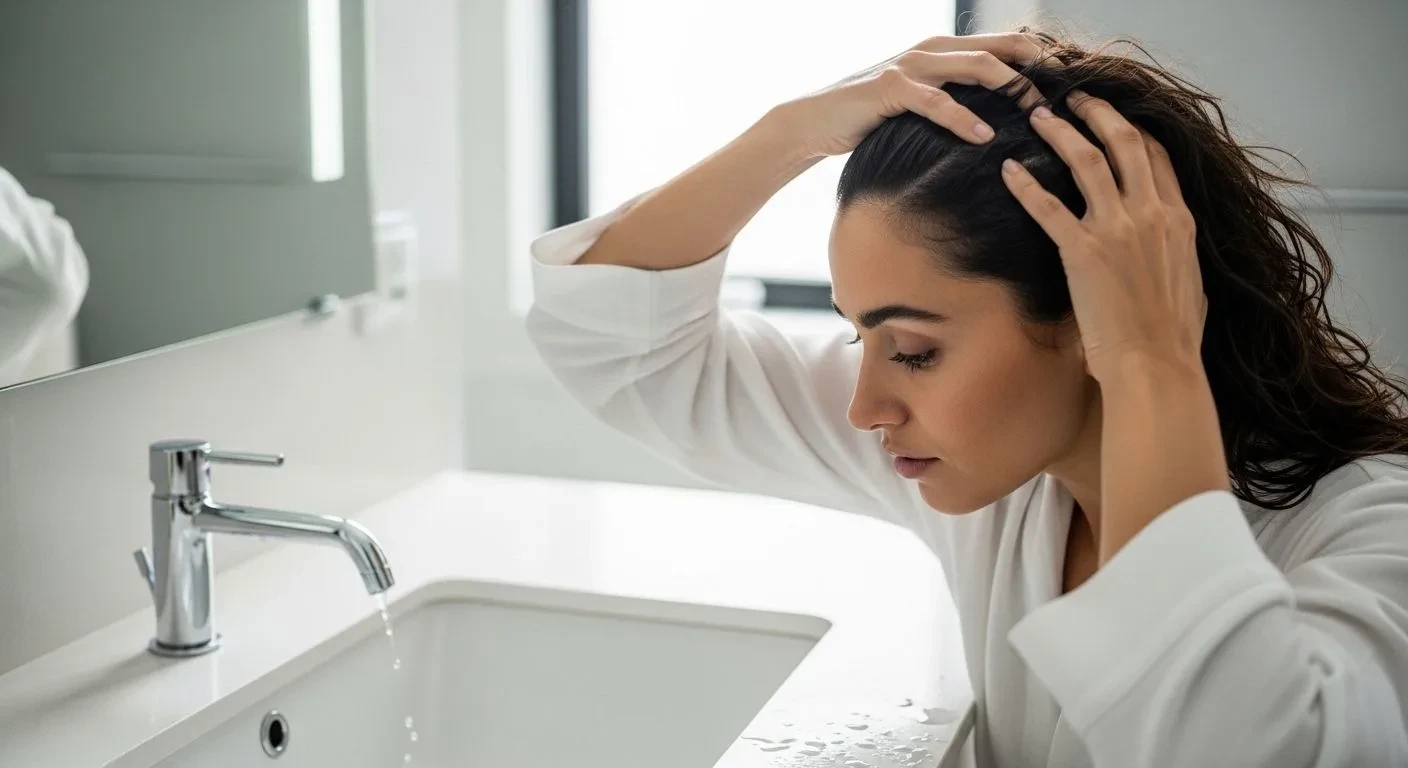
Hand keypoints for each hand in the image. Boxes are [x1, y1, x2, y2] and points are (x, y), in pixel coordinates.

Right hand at [777, 33, 1051, 158]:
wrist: (815, 120)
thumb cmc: (872, 117)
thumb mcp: (920, 104)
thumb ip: (954, 101)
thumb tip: (1000, 124)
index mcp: (942, 50)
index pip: (1002, 44)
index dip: (1038, 59)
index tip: (1068, 84)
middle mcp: (931, 49)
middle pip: (998, 48)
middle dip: (1035, 69)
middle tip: (1064, 96)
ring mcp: (911, 65)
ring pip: (974, 66)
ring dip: (1010, 86)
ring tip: (1036, 111)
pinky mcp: (891, 88)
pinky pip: (935, 101)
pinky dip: (961, 118)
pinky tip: (983, 137)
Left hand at [1000, 92, 1206, 383]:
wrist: (1157, 365)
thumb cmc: (1173, 339)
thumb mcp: (1191, 285)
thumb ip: (1178, 258)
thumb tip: (1172, 256)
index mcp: (1179, 220)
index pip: (1156, 157)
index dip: (1132, 129)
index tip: (1113, 117)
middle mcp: (1151, 214)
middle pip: (1124, 143)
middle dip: (1097, 113)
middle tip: (1074, 98)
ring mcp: (1116, 229)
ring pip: (1086, 161)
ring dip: (1060, 132)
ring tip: (1038, 116)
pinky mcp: (1081, 251)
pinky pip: (1047, 206)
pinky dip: (1025, 184)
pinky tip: (1007, 170)